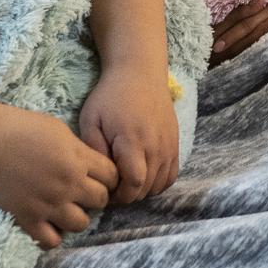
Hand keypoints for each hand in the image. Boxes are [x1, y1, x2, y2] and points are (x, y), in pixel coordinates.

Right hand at [0, 89, 117, 248]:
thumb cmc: (20, 127)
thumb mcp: (58, 129)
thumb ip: (78, 149)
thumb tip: (88, 163)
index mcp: (78, 158)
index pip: (113, 176)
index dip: (110, 177)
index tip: (101, 177)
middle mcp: (68, 183)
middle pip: (101, 200)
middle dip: (96, 196)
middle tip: (84, 193)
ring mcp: (48, 203)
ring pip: (81, 224)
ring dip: (77, 217)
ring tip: (67, 209)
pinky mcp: (27, 217)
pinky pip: (51, 240)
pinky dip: (53, 236)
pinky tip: (49, 224)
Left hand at [78, 66, 179, 204]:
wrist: (140, 72)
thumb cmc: (110, 95)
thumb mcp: (91, 119)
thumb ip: (94, 149)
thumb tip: (100, 176)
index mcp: (133, 141)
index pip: (134, 185)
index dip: (119, 196)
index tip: (106, 190)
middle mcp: (156, 146)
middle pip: (147, 188)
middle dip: (128, 195)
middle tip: (112, 187)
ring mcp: (169, 145)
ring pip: (160, 184)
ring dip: (143, 190)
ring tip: (126, 180)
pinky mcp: (175, 142)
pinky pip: (172, 174)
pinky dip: (158, 182)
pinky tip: (144, 175)